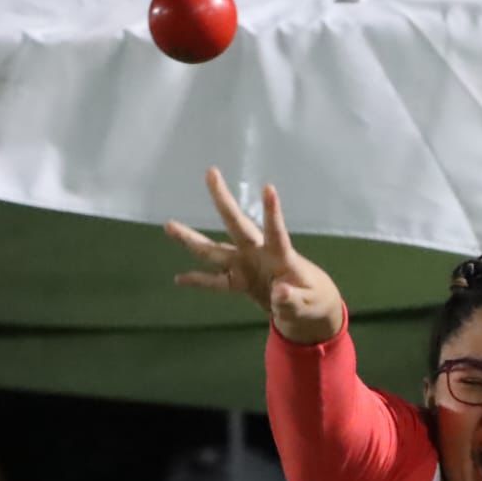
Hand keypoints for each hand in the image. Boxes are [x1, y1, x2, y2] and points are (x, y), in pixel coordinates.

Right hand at [165, 167, 344, 343]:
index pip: (276, 231)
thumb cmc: (313, 300)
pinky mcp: (238, 281)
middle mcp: (258, 253)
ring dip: (191, 239)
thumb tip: (280, 293)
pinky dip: (198, 281)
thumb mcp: (308, 305)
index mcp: (281, 256)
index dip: (272, 212)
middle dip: (223, 200)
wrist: (305, 308)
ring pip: (214, 250)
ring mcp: (245, 265)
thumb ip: (293, 300)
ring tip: (169, 225)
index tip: (268, 188)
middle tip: (210, 172)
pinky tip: (178, 278)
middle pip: (237, 224)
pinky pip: (214, 281)